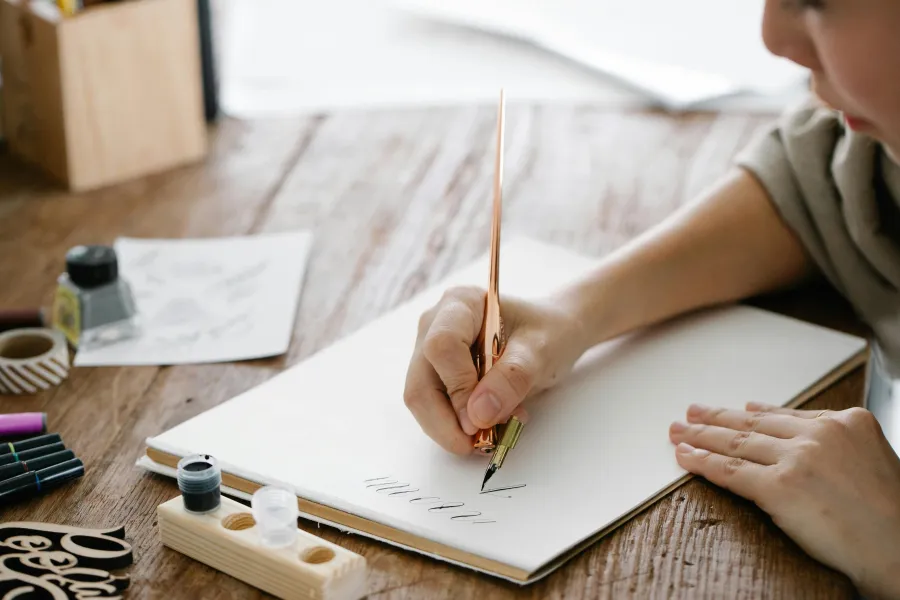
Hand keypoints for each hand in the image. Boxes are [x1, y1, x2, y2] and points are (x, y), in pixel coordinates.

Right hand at [404, 286, 586, 454]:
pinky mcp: (435, 376)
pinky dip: (458, 427)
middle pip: (420, 382)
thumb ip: (512, 378)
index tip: (483, 417)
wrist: (551, 334)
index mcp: (460, 304)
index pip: (441, 346)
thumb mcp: (541, 351)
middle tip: (482, 443)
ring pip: (422, 401)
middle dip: (448, 422)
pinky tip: (490, 425)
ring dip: (454, 428)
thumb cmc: (548, 331)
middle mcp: (434, 325)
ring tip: (496, 431)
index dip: (458, 387)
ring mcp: (429, 352)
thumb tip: (478, 414)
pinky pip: (434, 409)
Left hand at [670, 402, 899, 599]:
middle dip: (716, 418)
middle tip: (690, 413)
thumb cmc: (890, 513)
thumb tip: (779, 419)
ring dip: (700, 436)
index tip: (732, 410)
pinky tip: (685, 457)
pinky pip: (731, 471)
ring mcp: (798, 459)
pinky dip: (702, 463)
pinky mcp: (780, 488)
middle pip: (754, 424)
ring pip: (736, 443)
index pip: (784, 415)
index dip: (749, 413)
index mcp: (847, 422)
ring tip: (678, 432)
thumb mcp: (869, 458)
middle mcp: (821, 434)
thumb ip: (832, 441)